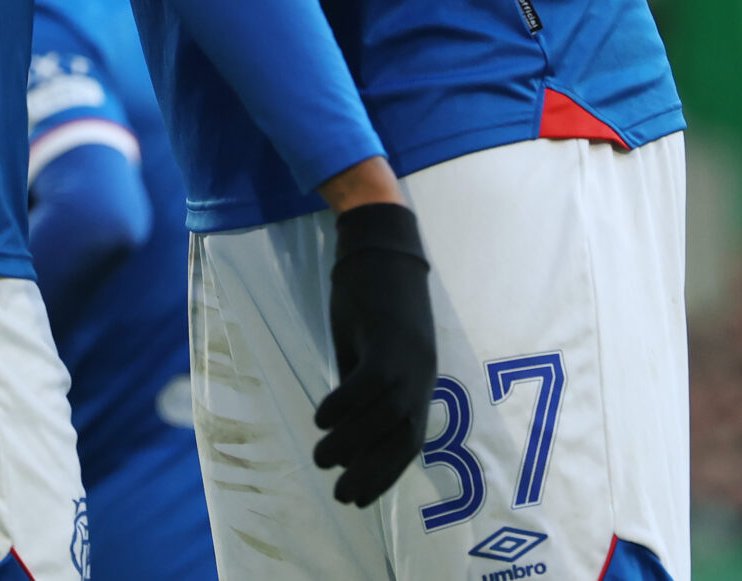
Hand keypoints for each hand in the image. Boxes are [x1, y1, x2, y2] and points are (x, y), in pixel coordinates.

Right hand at [312, 200, 436, 506]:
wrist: (380, 242)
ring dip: (352, 443)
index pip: (409, 440)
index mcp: (419, 379)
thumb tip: (345, 425)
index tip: (359, 500)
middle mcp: (421, 373)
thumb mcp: (367, 347)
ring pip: (385, 414)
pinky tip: (321, 419)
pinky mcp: (389, 335)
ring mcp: (408, 355)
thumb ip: (361, 383)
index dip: (386, 474)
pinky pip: (370, 382)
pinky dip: (345, 405)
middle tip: (340, 494)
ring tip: (320, 457)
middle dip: (373, 471)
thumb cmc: (371, 296)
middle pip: (403, 436)